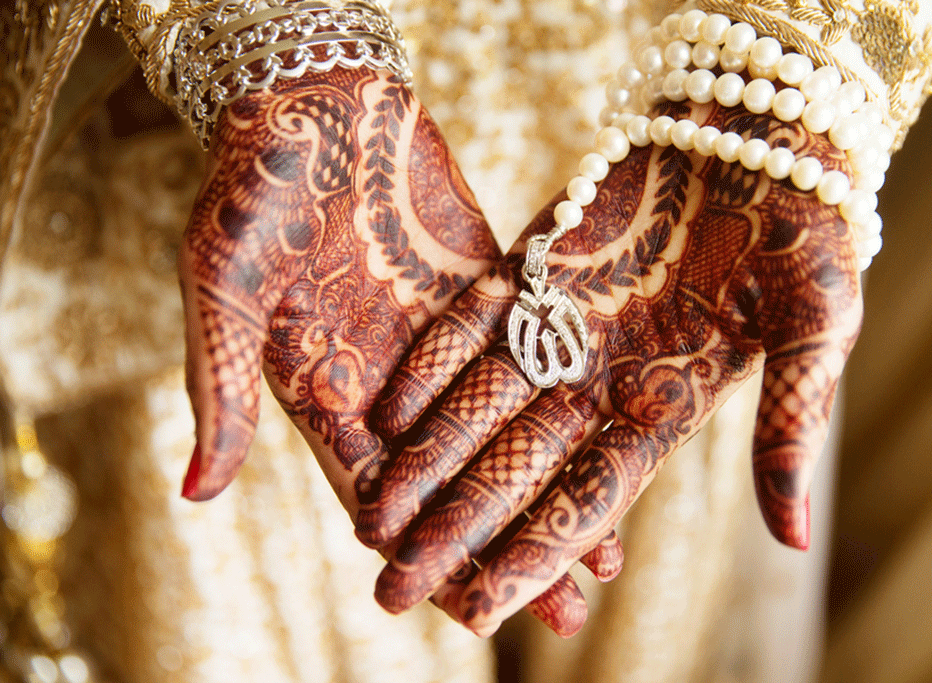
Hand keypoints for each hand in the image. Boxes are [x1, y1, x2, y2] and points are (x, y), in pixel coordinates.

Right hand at [176, 65, 602, 634]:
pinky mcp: (488, 292)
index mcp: (325, 392)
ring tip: (601, 565)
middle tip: (560, 621)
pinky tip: (610, 449)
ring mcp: (444, 340)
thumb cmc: (252, 188)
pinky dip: (566, 409)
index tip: (467, 614)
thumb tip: (196, 495)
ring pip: (502, 435)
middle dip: (505, 550)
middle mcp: (391, 380)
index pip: (379, 494)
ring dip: (549, 494)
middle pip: (454, 483)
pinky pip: (532, 364)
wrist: (313, 102)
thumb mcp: (225, 286)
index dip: (424, 554)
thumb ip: (222, 384)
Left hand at [358, 99, 862, 634]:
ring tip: (369, 518)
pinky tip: (388, 412)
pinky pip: (474, 323)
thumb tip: (794, 543)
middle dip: (456, 532)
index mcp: (665, 408)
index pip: (589, 500)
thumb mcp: (817, 328)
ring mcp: (560, 325)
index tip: (479, 612)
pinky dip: (433, 365)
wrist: (761, 132)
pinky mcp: (531, 267)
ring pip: (480, 406)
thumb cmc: (807, 230)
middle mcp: (601, 379)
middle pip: (517, 469)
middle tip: (393, 589)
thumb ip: (792, 427)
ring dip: (425, 460)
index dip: (534, 556)